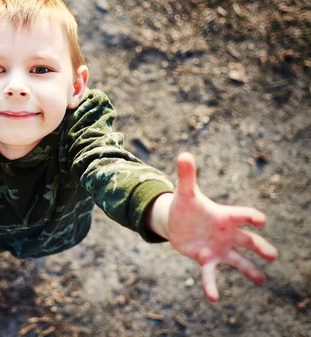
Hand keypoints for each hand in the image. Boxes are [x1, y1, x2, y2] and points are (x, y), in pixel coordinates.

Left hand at [152, 153, 278, 301]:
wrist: (178, 222)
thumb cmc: (186, 206)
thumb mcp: (185, 192)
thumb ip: (186, 175)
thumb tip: (184, 154)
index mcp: (225, 216)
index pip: (242, 215)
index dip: (250, 216)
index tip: (260, 220)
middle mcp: (227, 234)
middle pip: (248, 240)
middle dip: (260, 247)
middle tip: (272, 256)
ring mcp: (219, 248)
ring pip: (239, 261)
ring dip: (249, 270)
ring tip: (261, 280)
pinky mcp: (207, 260)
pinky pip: (211, 275)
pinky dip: (212, 285)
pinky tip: (214, 298)